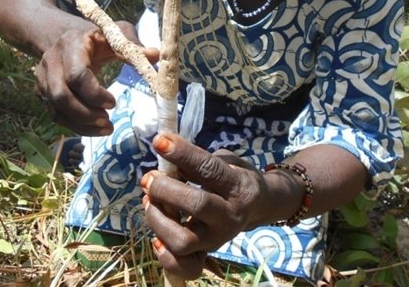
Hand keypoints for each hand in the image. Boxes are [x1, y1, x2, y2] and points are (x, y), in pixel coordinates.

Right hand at [34, 21, 157, 135]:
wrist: (63, 36)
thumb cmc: (95, 37)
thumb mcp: (114, 34)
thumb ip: (132, 44)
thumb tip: (156, 56)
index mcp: (71, 45)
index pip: (76, 75)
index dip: (95, 94)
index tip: (114, 102)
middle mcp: (51, 62)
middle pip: (61, 96)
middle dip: (85, 114)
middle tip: (108, 122)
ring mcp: (43, 79)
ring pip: (56, 109)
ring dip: (81, 124)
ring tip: (106, 128)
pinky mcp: (42, 93)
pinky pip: (56, 115)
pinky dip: (75, 126)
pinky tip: (94, 128)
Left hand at [140, 134, 265, 279]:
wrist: (259, 205)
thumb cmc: (234, 177)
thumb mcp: (225, 161)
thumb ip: (197, 161)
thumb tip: (164, 154)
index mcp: (238, 186)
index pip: (208, 169)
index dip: (182, 153)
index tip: (159, 141)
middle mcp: (230, 216)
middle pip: (196, 205)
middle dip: (165, 189)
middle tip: (149, 178)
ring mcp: (218, 239)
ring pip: (183, 241)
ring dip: (158, 220)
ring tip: (149, 201)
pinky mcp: (207, 254)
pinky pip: (185, 268)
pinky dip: (166, 257)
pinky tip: (156, 238)